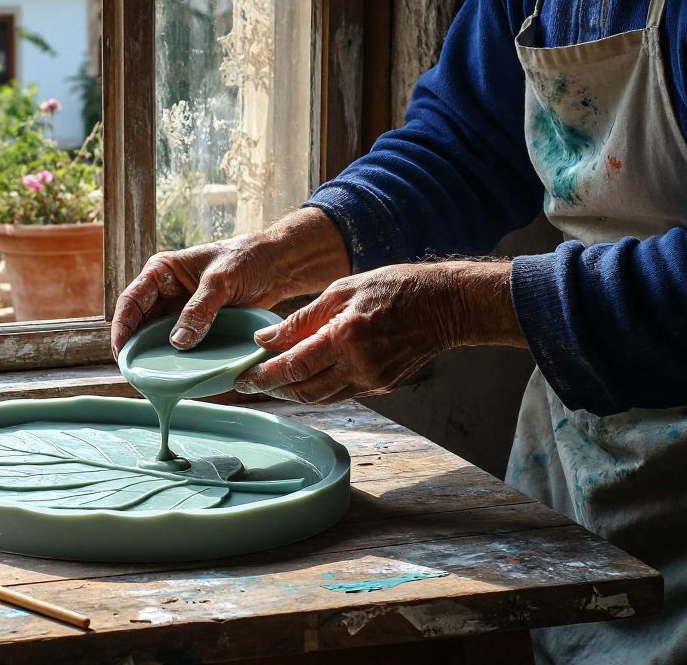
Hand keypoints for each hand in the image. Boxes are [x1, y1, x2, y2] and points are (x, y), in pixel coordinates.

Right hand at [110, 208, 349, 356]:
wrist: (274, 266)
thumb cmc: (245, 260)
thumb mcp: (220, 281)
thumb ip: (200, 309)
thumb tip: (178, 342)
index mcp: (161, 272)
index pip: (131, 301)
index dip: (122, 326)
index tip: (122, 350)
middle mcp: (164, 292)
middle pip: (139, 323)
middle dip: (135, 347)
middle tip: (135, 372)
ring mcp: (179, 310)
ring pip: (156, 337)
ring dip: (153, 355)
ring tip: (151, 378)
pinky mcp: (195, 325)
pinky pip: (179, 345)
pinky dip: (175, 359)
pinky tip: (175, 374)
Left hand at [236, 261, 524, 403]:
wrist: (446, 306)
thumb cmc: (395, 287)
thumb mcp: (342, 289)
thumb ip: (302, 318)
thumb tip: (266, 338)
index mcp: (345, 337)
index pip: (293, 366)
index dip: (263, 376)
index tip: (240, 379)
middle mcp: (358, 366)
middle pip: (303, 390)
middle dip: (272, 389)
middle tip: (247, 384)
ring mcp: (372, 380)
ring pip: (321, 398)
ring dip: (293, 394)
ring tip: (271, 384)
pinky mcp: (382, 386)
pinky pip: (340, 394)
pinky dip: (318, 390)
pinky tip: (304, 380)